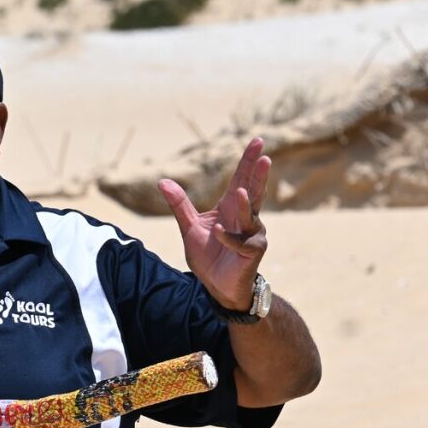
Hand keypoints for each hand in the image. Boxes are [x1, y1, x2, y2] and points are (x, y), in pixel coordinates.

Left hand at [158, 137, 269, 309]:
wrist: (216, 286)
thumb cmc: (208, 256)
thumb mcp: (189, 227)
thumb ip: (179, 204)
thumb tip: (162, 181)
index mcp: (230, 208)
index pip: (240, 179)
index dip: (248, 161)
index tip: (258, 141)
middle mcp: (245, 217)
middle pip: (254, 191)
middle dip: (259, 175)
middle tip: (265, 157)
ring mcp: (252, 233)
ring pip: (251, 216)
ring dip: (246, 205)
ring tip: (240, 192)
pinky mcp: (253, 251)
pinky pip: (240, 242)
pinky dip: (228, 238)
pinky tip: (217, 233)